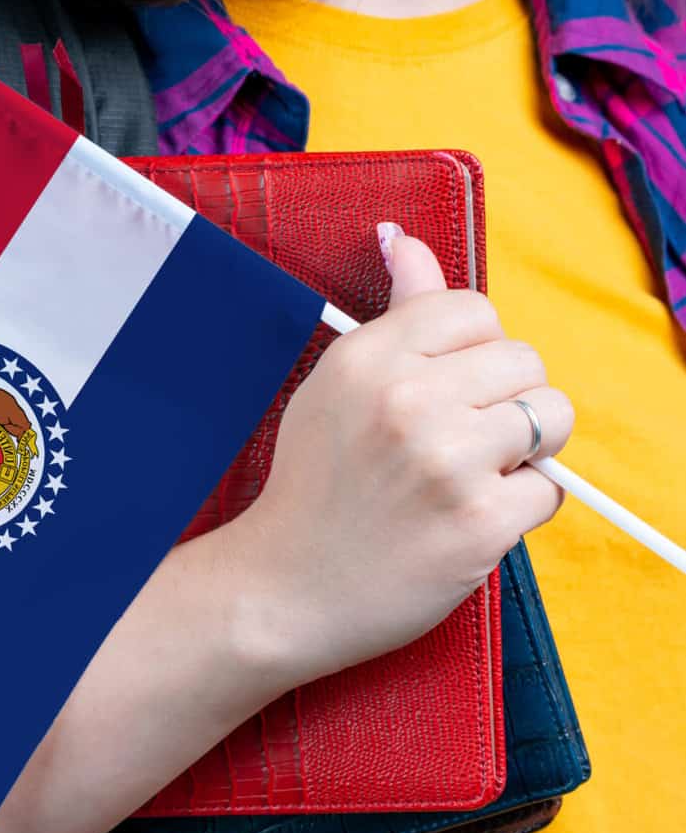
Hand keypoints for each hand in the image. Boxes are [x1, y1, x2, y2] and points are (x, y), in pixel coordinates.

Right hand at [227, 226, 573, 681]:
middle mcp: (407, 401)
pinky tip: (465, 520)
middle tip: (453, 445)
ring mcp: (446, 462)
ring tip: (466, 479)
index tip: (444, 392)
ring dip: (523, 453)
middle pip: (526, 363)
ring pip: (552, 419)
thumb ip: (391, 315)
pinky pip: (549, 489)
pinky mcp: (479, 522)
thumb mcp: (333, 388)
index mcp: (367, 360)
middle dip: (505, 404)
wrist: (281, 592)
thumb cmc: (312, 490)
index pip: (475, 311)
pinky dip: (519, 509)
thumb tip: (406, 239)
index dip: (473, 354)